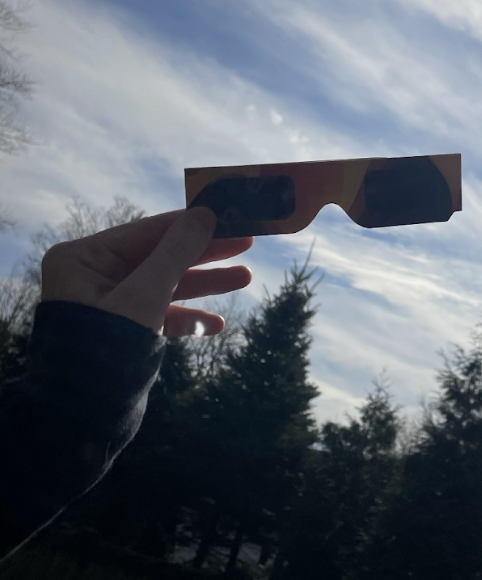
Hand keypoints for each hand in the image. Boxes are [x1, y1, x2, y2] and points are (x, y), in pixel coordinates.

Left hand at [40, 207, 252, 336]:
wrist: (82, 417)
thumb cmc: (106, 347)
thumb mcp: (146, 294)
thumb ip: (177, 252)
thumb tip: (205, 215)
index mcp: (83, 259)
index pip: (147, 232)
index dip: (191, 224)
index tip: (228, 216)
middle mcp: (93, 276)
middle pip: (160, 257)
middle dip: (205, 255)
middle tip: (247, 243)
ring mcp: (109, 304)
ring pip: (166, 285)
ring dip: (205, 284)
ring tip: (245, 278)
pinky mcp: (123, 329)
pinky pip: (159, 315)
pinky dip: (187, 318)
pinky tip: (216, 324)